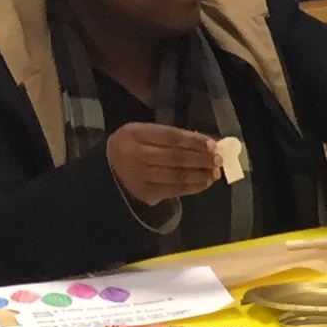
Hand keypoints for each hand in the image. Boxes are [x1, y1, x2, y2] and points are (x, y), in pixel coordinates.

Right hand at [105, 121, 223, 211]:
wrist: (107, 173)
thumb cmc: (132, 149)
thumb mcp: (143, 135)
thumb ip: (170, 137)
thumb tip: (207, 143)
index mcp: (134, 133)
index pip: (170, 136)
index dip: (193, 141)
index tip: (213, 144)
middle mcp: (135, 154)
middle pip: (175, 157)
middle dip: (200, 159)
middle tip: (219, 160)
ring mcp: (139, 175)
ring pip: (177, 175)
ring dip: (200, 174)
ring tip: (215, 173)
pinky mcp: (146, 193)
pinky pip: (175, 190)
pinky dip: (193, 186)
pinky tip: (205, 183)